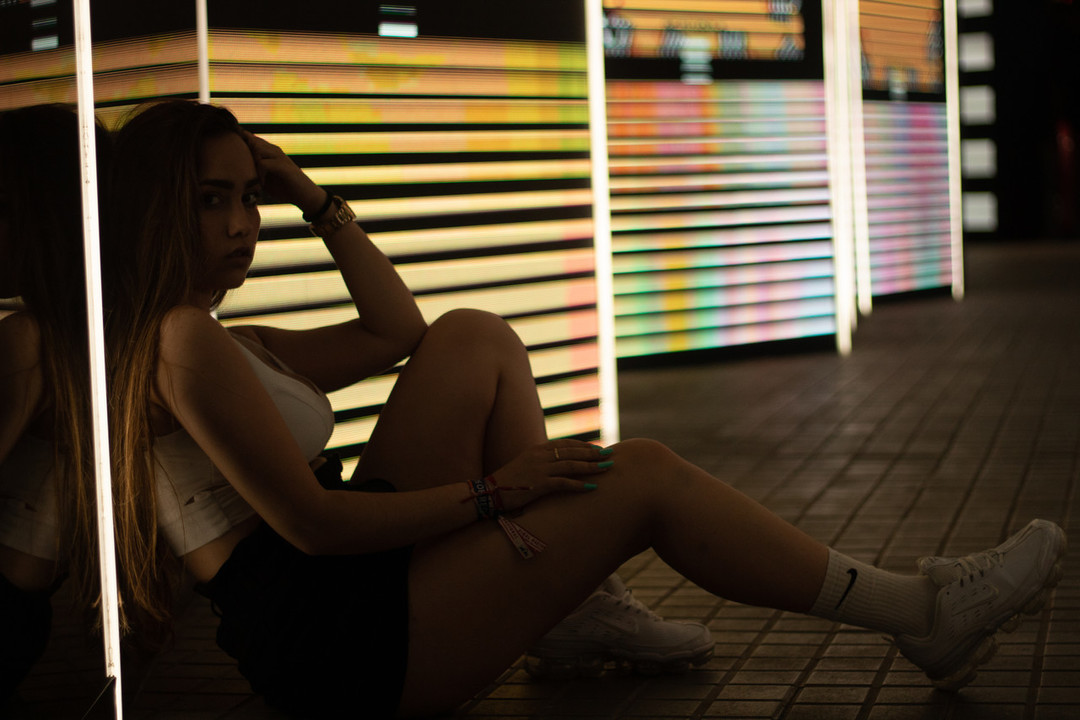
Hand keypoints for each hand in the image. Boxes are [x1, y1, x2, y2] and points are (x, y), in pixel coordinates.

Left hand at [240, 130, 325, 217]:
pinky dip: (260, 174)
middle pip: (251, 140)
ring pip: (256, 148)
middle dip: (243, 151)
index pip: (251, 139)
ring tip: (254, 177)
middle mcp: (274, 150)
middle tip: (242, 169)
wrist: (305, 196)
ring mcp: (279, 156)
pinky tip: (263, 184)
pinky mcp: (283, 166)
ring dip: (251, 162)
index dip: (241, 141)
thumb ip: (254, 172)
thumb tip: (236, 173)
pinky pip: (263, 163)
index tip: (232, 150)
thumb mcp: (266, 179)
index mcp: (270, 152)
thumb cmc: (285, 189)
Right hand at [488, 440, 612, 513]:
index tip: (598, 448)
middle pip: (573, 452)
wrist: (490, 492)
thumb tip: (556, 464)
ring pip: (572, 465)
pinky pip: (564, 483)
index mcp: (537, 449)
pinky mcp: (539, 484)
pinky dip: (579, 485)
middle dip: (593, 453)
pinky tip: (591, 487)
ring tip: (606, 468)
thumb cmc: (507, 482)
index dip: (583, 446)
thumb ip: (540, 462)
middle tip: (610, 455)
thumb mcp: (525, 465)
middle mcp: (540, 455)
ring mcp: (540, 469)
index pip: (566, 444)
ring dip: (591, 466)